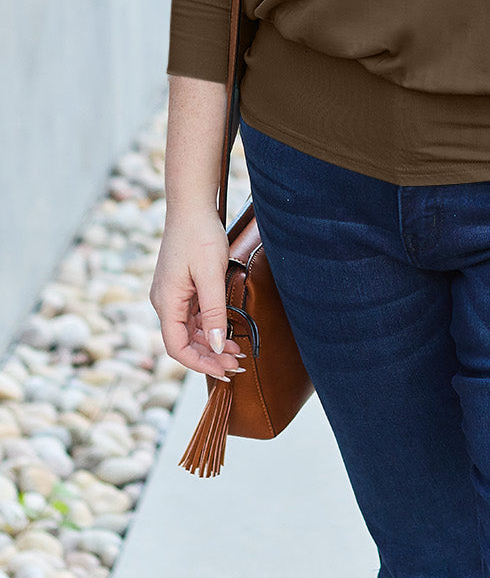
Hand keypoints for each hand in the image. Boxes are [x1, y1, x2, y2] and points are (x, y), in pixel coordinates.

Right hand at [149, 208, 244, 380]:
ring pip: (189, 330)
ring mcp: (172, 294)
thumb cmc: (200, 235)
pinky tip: (226, 331)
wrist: (192, 206)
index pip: (177, 347)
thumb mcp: (210, 275)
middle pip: (184, 341)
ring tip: (236, 351)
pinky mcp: (181, 287)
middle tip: (237, 364)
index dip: (200, 363)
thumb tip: (214, 345)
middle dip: (209, 356)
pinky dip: (209, 326)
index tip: (224, 371)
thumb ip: (213, 312)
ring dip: (210, 343)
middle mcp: (164, 302)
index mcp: (166, 302)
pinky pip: (193, 315)